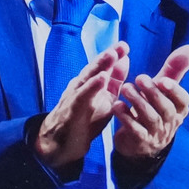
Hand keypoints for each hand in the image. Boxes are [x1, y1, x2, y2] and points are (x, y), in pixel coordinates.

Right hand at [31, 41, 124, 171]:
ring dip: (100, 66)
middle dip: (108, 56)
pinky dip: (92, 86)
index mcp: (91, 84)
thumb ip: (115, 81)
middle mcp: (81, 85)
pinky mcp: (72, 109)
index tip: (125, 45)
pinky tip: (101, 79)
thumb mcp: (105, 99)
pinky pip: (82, 96)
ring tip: (112, 55)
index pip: (103, 67)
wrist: (62, 142)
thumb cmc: (85, 119)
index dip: (114, 56)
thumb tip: (125, 60)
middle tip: (121, 46)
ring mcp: (75, 95)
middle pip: (95, 68)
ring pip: (87, 78)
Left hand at [111, 44, 188, 161]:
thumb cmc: (154, 108)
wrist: (139, 143)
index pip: (183, 101)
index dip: (174, 91)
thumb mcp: (163, 90)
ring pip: (150, 118)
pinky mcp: (139, 141)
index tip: (163, 80)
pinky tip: (116, 105)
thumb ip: (175, 70)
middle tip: (139, 78)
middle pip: (165, 109)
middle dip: (153, 93)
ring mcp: (155, 134)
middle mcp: (170, 123)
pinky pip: (134, 129)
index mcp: (178, 110)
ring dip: (137, 101)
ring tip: (125, 88)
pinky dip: (125, 117)